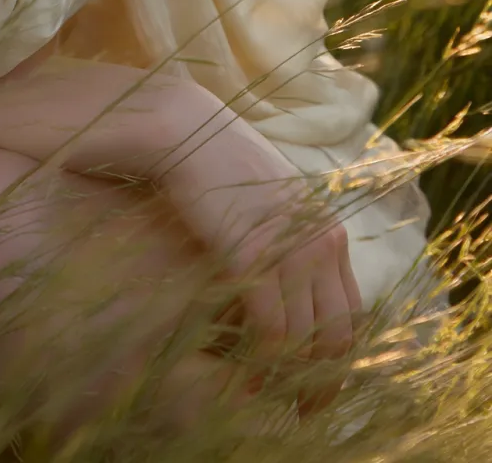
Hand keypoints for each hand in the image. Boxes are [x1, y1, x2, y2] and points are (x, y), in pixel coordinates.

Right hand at [158, 116, 363, 414]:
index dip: (338, 359)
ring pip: (306, 338)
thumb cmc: (221, 165)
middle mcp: (321, 243)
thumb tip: (290, 285)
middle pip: (338, 335)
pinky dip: (262, 357)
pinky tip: (244, 368)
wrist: (186, 130)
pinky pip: (271, 328)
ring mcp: (289, 251)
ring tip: (264, 391)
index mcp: (329, 232)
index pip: (353, 314)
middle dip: (323, 380)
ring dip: (287, 372)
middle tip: (298, 408)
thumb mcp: (274, 202)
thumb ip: (293, 240)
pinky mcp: (252, 257)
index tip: (318, 385)